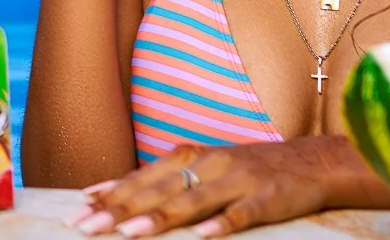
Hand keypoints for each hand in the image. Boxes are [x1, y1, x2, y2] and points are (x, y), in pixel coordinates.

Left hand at [71, 138, 368, 236]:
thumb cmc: (247, 170)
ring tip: (127, 234)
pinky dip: (222, 225)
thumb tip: (110, 193)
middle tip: (85, 226)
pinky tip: (203, 238)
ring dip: (158, 218)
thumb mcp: (202, 168)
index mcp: (190, 157)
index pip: (141, 178)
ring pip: (192, 201)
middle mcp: (208, 164)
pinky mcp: (268, 199)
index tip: (77, 209)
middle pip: (157, 190)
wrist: (312, 162)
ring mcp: (238, 180)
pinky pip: (242, 214)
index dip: (109, 194)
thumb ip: (161, 181)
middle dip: (118, 210)